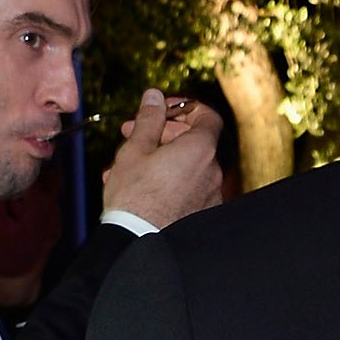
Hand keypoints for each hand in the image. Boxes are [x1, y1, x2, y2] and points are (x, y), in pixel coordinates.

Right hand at [101, 88, 226, 229]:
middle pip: (194, 141)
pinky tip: (138, 187)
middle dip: (163, 132)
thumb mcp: (135, 149)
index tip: (163, 110)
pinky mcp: (203, 214)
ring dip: (159, 158)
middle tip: (132, 134)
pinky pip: (187, 188)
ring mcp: (211, 195)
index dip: (185, 108)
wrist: (138, 243)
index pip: (207, 116)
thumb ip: (149, 119)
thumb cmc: (134, 195)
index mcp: (200, 150)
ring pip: (185, 166)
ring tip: (125, 164)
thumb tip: (155, 96)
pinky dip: (167, 181)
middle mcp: (214, 172)